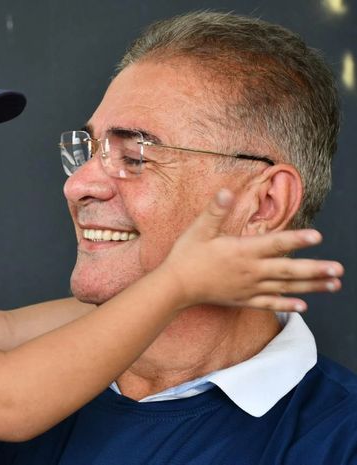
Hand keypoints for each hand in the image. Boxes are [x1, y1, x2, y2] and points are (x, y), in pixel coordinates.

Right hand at [161, 189, 342, 311]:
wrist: (175, 286)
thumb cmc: (186, 255)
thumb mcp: (198, 229)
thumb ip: (215, 210)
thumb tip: (226, 191)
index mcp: (242, 251)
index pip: (274, 243)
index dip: (296, 239)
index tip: (318, 236)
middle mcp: (250, 271)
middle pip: (288, 270)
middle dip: (315, 269)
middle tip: (339, 269)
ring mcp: (248, 287)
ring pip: (285, 288)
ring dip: (311, 287)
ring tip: (334, 285)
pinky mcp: (243, 299)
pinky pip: (269, 304)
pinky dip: (286, 305)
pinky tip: (304, 307)